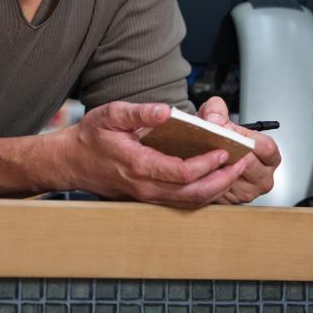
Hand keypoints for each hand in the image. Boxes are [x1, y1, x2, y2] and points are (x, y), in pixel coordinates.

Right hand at [61, 101, 250, 207]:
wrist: (72, 161)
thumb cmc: (91, 136)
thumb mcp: (110, 114)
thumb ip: (139, 112)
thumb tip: (165, 111)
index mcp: (138, 165)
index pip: (182, 172)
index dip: (206, 164)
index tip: (223, 151)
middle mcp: (145, 186)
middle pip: (192, 193)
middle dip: (221, 180)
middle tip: (240, 164)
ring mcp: (147, 195)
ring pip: (189, 201)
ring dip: (215, 188)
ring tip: (233, 170)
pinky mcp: (148, 197)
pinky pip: (181, 201)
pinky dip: (201, 193)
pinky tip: (213, 179)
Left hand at [197, 96, 280, 203]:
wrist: (203, 151)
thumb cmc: (217, 136)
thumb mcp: (216, 115)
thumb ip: (216, 109)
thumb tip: (215, 119)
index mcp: (269, 156)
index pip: (266, 147)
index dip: (246, 136)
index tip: (227, 128)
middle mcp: (262, 177)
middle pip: (250, 163)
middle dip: (230, 149)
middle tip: (213, 138)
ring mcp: (247, 191)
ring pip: (232, 177)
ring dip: (217, 163)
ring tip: (205, 150)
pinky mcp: (229, 200)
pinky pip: (218, 187)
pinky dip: (208, 176)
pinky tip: (201, 165)